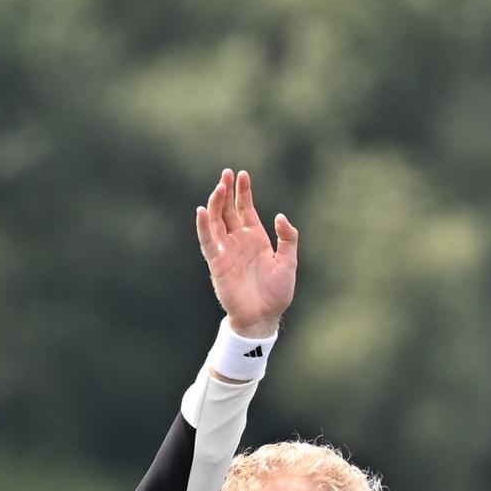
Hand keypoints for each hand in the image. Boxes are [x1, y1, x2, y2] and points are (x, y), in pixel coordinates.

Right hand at [196, 168, 297, 337]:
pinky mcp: (217, 263)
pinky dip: (203, 226)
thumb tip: (280, 216)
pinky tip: (202, 210)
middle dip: (227, 191)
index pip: (245, 209)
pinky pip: (208, 241)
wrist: (264, 316)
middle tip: (226, 173)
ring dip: (216, 204)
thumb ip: (288, 238)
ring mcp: (226, 251)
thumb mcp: (288, 261)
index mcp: (256, 238)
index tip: (242, 175)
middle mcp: (238, 241)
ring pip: (216, 221)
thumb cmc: (277, 292)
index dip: (244, 192)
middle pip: (228, 210)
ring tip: (219, 186)